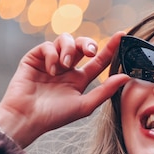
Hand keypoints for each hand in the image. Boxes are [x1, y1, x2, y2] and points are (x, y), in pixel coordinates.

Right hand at [0, 32, 130, 147]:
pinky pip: (47, 45)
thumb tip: (126, 77)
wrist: (26, 118)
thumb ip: (105, 91)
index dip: (110, 48)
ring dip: (69, 49)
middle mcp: (66, 69)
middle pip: (82, 45)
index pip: (98, 61)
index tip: (122, 36)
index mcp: (79, 80)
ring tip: (65, 65)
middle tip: (90, 52)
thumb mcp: (85, 105)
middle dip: (88, 43)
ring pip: (65, 40)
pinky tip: (50, 69)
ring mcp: (50, 62)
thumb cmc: (54, 116)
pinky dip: (52, 55)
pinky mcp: (34, 58)